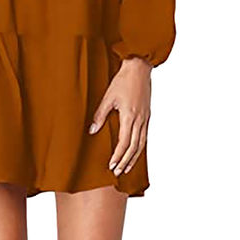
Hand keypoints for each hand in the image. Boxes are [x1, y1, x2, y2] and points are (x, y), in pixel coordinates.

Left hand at [89, 57, 151, 175]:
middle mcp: (140, 120)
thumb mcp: (108, 96)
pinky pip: (145, 136)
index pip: (124, 143)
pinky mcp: (147, 114)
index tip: (112, 165)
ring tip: (127, 167)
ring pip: (142, 144)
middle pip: (134, 147)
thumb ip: (100, 114)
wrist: (139, 68)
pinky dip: (140, 147)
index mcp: (130, 116)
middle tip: (118, 172)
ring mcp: (145, 118)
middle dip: (126, 161)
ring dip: (134, 157)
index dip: (118, 156)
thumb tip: (92, 130)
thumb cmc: (123, 80)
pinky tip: (135, 151)